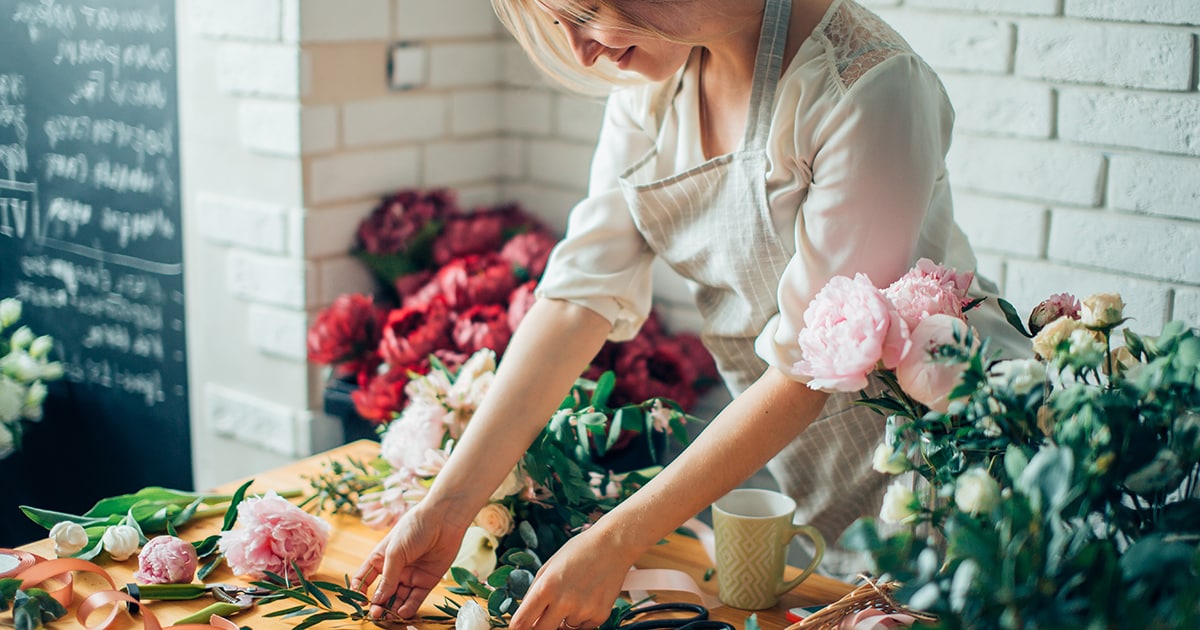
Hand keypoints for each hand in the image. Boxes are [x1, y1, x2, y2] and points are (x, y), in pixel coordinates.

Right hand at [351, 504, 468, 620]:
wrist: (444, 520)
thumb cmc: (414, 528)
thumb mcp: (395, 552)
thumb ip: (387, 577)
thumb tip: (377, 600)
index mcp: (380, 559)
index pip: (364, 579)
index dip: (359, 591)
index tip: (360, 601)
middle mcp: (394, 570)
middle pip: (382, 593)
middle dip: (378, 605)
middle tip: (376, 614)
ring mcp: (410, 576)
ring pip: (399, 599)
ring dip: (393, 609)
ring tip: (389, 617)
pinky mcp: (427, 581)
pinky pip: (415, 598)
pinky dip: (409, 607)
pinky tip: (402, 613)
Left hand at [509, 526, 638, 629]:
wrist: (613, 544)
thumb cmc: (579, 551)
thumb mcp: (549, 566)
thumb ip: (534, 593)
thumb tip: (525, 618)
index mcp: (546, 587)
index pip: (521, 622)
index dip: (517, 629)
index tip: (518, 629)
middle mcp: (564, 602)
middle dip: (539, 628)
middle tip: (543, 619)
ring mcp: (583, 611)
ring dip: (564, 620)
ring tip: (574, 596)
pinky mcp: (600, 615)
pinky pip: (583, 628)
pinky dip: (582, 618)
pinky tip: (587, 598)